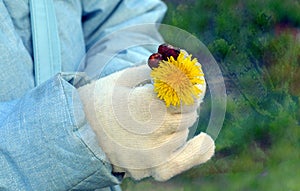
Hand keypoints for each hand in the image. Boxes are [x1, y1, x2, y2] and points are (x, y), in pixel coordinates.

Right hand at [78, 64, 214, 180]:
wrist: (74, 130)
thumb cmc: (99, 101)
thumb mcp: (122, 78)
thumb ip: (152, 71)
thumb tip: (176, 60)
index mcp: (147, 104)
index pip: (187, 95)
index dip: (192, 86)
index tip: (192, 79)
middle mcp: (153, 132)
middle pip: (187, 116)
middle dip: (185, 103)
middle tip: (177, 96)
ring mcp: (150, 154)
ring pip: (182, 135)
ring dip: (180, 123)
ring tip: (166, 116)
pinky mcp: (146, 169)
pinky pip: (176, 165)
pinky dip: (193, 154)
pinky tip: (206, 142)